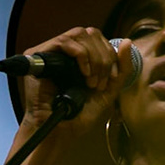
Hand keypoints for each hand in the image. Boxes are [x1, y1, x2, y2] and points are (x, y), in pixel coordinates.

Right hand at [15, 26, 135, 154]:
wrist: (61, 131)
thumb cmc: (80, 114)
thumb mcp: (109, 89)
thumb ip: (121, 67)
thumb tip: (127, 41)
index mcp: (77, 56)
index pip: (97, 38)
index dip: (110, 54)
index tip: (111, 78)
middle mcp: (62, 51)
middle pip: (90, 33)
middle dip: (103, 58)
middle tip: (100, 83)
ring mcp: (49, 52)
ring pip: (79, 34)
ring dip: (93, 59)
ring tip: (91, 82)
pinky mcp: (37, 55)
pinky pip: (63, 41)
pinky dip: (80, 56)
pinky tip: (83, 75)